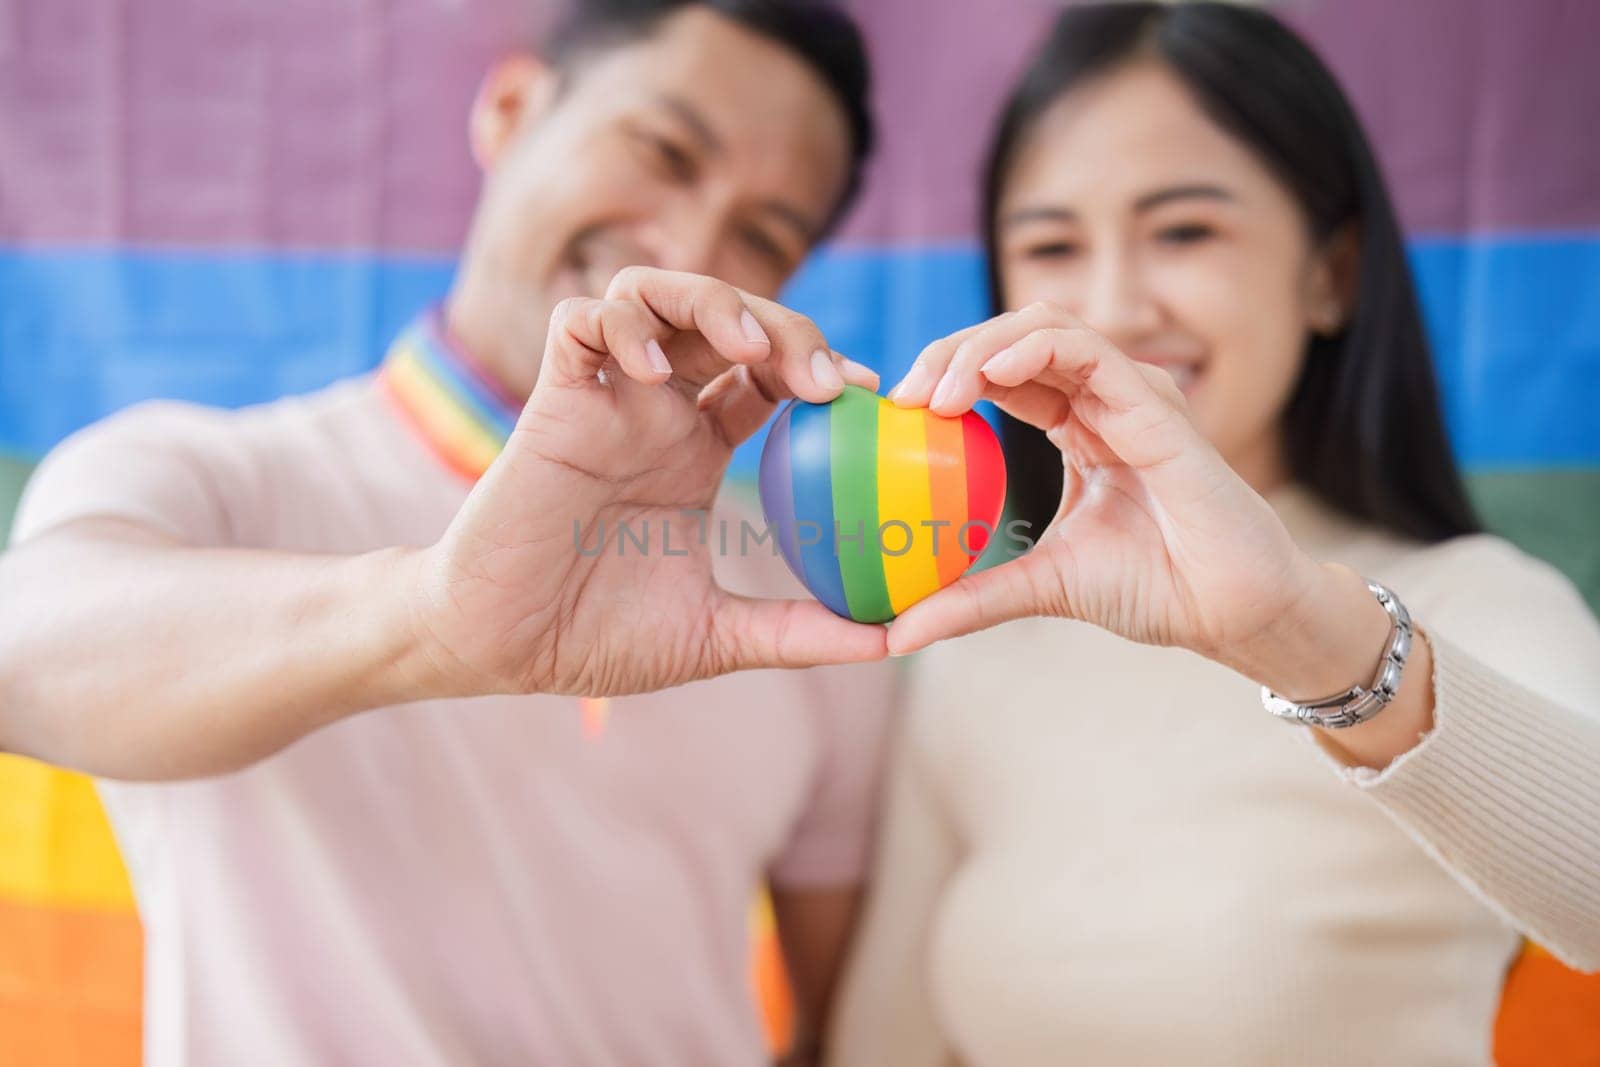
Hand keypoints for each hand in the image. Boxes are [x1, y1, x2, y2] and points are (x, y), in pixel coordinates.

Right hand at [409, 267, 885, 697]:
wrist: (501, 648)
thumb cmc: (596, 638)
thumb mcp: (718, 635)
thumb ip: (799, 631)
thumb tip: (894, 642)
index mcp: (695, 451)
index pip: (768, 375)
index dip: (818, 368)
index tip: (866, 396)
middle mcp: (654, 411)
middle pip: (727, 319)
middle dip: (784, 328)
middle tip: (823, 381)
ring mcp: (603, 399)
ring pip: (655, 293)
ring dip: (711, 303)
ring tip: (751, 352)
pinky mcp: (550, 401)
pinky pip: (579, 321)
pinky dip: (622, 328)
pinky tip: (659, 377)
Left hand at [882, 302, 1386, 699]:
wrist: (1233, 610)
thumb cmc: (1156, 588)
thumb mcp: (1042, 587)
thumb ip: (972, 599)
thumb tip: (895, 635)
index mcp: (1077, 424)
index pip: (999, 373)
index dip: (943, 377)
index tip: (894, 413)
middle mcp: (1102, 398)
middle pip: (1012, 338)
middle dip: (949, 352)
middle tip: (902, 396)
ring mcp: (1130, 393)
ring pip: (1044, 327)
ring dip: (981, 346)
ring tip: (937, 390)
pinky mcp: (1155, 404)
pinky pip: (1088, 350)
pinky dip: (1033, 349)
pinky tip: (993, 373)